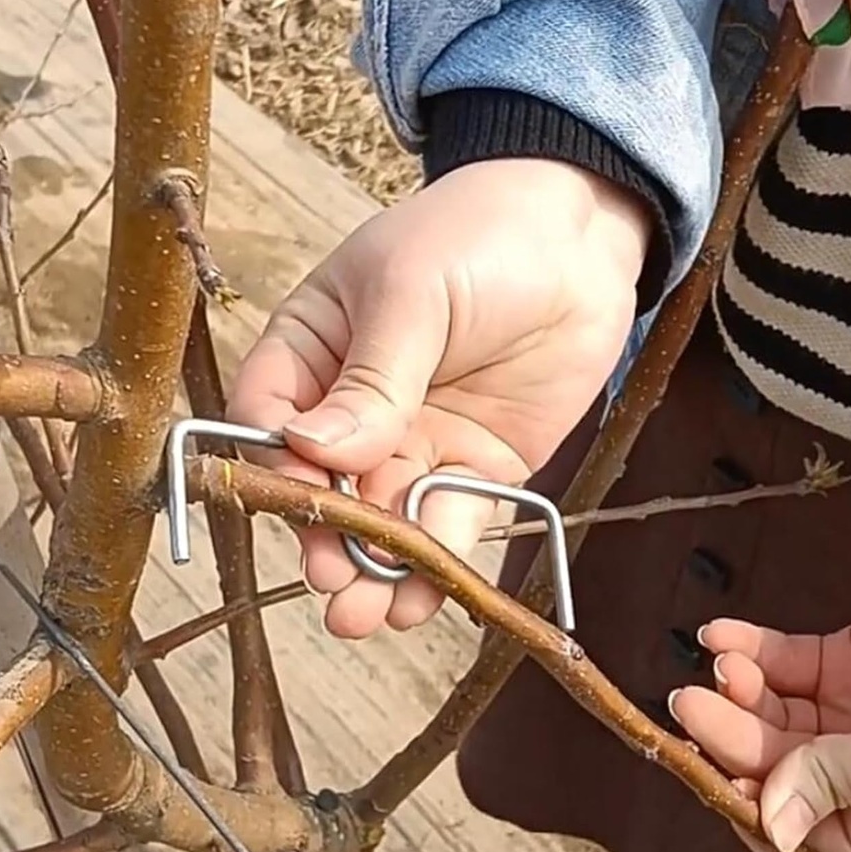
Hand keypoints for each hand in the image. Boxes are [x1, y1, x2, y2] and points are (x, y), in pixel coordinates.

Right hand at [226, 159, 649, 637]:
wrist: (580, 239)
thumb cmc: (480, 236)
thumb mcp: (412, 290)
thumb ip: (370, 376)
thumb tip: (314, 451)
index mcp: (316, 351)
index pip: (270, 419)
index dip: (276, 465)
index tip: (301, 499)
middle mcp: (358, 407)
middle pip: (327, 485)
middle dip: (329, 537)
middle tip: (335, 583)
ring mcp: (417, 441)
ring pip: (385, 516)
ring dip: (379, 567)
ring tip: (371, 615)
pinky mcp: (474, 466)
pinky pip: (450, 522)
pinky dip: (439, 561)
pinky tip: (425, 596)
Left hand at [669, 569, 850, 851]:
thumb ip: (835, 784)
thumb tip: (771, 828)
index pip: (798, 828)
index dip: (753, 802)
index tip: (718, 773)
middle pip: (771, 762)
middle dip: (727, 734)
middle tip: (688, 703)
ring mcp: (846, 714)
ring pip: (769, 710)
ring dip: (737, 689)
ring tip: (725, 664)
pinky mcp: (840, 661)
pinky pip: (780, 661)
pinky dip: (747, 648)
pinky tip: (720, 635)